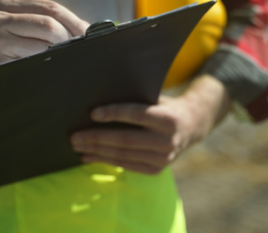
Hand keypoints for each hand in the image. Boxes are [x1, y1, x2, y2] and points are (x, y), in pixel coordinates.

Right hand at [0, 0, 89, 118]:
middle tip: (83, 55)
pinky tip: (52, 75)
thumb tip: (87, 30)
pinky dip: (50, 68)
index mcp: (6, 5)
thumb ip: (44, 29)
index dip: (75, 23)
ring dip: (63, 55)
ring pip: (46, 41)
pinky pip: (35, 61)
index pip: (51, 8)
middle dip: (73, 40)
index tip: (90, 37)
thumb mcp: (16, 36)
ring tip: (68, 66)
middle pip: (51, 24)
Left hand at [71, 75, 230, 174]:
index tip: (93, 113)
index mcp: (168, 118)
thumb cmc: (165, 106)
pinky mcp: (157, 169)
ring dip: (97, 151)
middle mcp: (167, 140)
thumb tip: (98, 102)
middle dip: (97, 138)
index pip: (137, 115)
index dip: (114, 114)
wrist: (192, 125)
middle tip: (74, 136)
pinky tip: (89, 157)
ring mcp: (163, 157)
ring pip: (123, 155)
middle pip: (125, 139)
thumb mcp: (156, 99)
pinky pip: (126, 165)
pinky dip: (105, 161)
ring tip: (78, 146)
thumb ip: (136, 102)